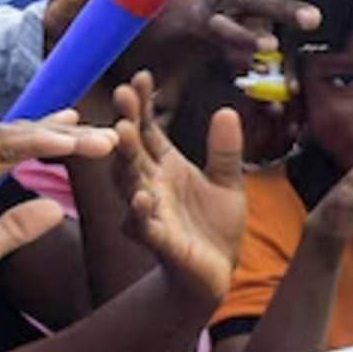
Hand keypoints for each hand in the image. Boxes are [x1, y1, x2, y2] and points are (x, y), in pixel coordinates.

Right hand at [0, 120, 110, 295]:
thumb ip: (18, 227)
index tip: (86, 135)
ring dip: (59, 135)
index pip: (19, 149)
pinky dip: (34, 141)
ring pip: (16, 135)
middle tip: (110, 135)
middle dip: (67, 135)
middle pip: (24, 137)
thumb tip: (56, 208)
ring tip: (98, 139)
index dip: (52, 139)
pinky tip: (65, 142)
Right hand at [105, 76, 254, 301]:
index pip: (148, 129)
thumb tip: (226, 111)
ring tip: (124, 132)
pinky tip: (142, 196)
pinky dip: (141, 212)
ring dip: (125, 160)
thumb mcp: (228, 183)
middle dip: (127, 122)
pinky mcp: (159, 242)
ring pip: (129, 183)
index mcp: (165, 167)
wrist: (217, 275)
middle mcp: (150, 185)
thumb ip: (225, 151)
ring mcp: (151, 213)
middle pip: (132, 150)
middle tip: (123, 94)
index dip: (143, 105)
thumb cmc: (214, 227)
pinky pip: (144, 226)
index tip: (141, 76)